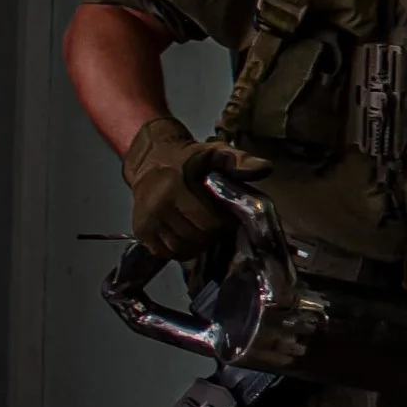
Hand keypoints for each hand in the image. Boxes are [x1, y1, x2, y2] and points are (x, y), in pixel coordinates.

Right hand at [122, 117, 264, 263]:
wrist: (152, 159)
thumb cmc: (190, 158)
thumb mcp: (217, 153)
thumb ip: (240, 161)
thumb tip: (265, 168)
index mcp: (176, 188)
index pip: (210, 222)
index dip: (225, 222)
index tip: (229, 214)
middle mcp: (158, 207)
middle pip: (198, 237)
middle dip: (213, 233)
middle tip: (217, 223)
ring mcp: (147, 221)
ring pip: (183, 249)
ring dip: (198, 244)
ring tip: (203, 228)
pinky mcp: (140, 231)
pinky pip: (166, 253)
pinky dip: (181, 249)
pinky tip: (188, 234)